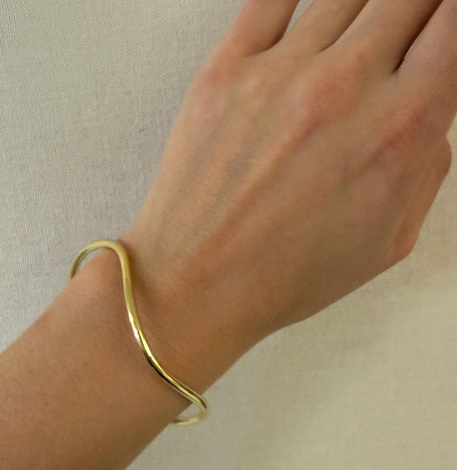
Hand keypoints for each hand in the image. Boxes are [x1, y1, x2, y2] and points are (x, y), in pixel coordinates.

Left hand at [120, 0, 455, 362]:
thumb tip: (428, 114)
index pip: (454, 25)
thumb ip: (424, 168)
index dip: (450, 22)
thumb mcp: (387, 242)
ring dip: (362, 7)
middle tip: (403, 30)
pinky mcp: (225, 73)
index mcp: (397, 131)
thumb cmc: (285, 276)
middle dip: (415, 9)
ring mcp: (279, 74)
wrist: (196, 283)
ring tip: (356, 34)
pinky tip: (306, 14)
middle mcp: (345, 88)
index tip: (440, 31)